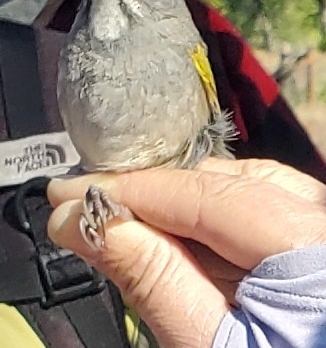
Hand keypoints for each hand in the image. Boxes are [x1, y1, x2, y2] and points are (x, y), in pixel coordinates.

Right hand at [48, 159, 325, 347]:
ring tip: (130, 215)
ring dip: (178, 199)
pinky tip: (178, 227)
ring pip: (240, 184)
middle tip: (92, 204)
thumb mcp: (210, 347)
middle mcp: (324, 219)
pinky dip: (210, 210)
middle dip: (151, 193)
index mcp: (312, 248)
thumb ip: (153, 279)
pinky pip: (259, 201)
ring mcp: (323, 223)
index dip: (131, 190)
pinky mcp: (316, 234)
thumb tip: (84, 223)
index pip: (204, 195)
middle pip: (223, 182)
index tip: (71, 194)